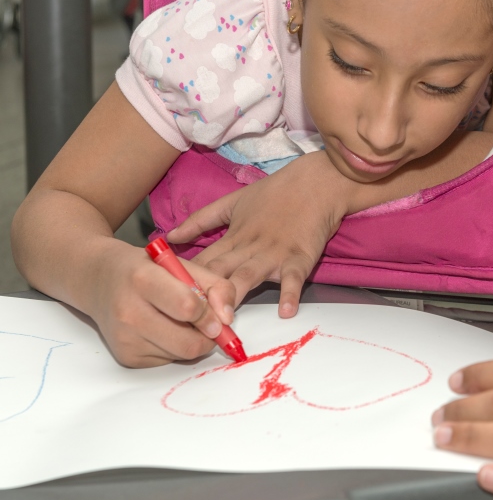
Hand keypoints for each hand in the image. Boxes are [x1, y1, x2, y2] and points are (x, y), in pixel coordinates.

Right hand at [88, 242, 236, 367]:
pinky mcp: (126, 357)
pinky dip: (176, 349)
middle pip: (188, 343)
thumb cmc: (147, 269)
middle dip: (208, 337)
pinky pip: (168, 361)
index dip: (209, 315)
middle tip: (208, 324)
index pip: (188, 307)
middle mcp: (129, 312)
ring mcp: (125, 338)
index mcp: (143, 279)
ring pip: (181, 355)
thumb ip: (215, 285)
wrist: (99, 280)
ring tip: (181, 322)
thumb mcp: (182, 264)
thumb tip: (227, 318)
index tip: (218, 315)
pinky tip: (164, 330)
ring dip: (193, 342)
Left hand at [166, 152, 350, 317]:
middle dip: (205, 294)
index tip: (168, 298)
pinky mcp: (300, 257)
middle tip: (189, 317)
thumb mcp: (233, 201)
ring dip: (237, 295)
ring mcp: (274, 253)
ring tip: (226, 317)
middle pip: (221, 273)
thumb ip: (201, 219)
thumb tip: (170, 235)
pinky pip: (294, 278)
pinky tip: (285, 311)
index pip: (202, 262)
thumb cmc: (275, 192)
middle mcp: (249, 247)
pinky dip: (290, 293)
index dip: (184, 280)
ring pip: (250, 276)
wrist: (316, 182)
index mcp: (232, 237)